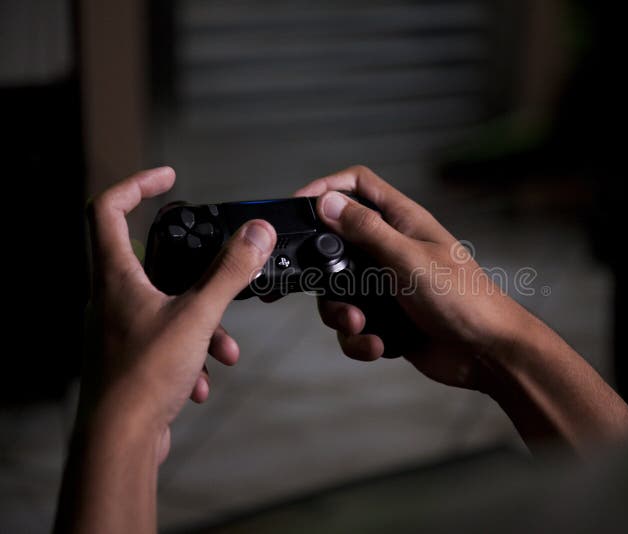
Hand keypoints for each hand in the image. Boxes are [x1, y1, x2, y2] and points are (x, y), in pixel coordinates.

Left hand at [82, 167, 275, 457]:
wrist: (119, 441)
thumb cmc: (143, 378)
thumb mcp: (198, 317)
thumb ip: (229, 272)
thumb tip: (256, 234)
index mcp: (115, 276)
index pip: (108, 209)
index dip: (137, 184)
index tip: (168, 178)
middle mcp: (110, 298)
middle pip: (150, 260)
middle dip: (194, 270)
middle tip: (219, 268)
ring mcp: (119, 329)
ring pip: (166, 305)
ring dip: (201, 321)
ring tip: (224, 348)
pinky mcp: (130, 357)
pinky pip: (166, 339)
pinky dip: (191, 351)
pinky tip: (203, 377)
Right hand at [297, 166, 627, 453]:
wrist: (487, 353)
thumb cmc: (463, 299)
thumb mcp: (408, 259)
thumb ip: (366, 230)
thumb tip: (327, 202)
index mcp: (402, 222)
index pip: (358, 186)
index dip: (327, 188)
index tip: (298, 206)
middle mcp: (392, 250)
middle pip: (336, 245)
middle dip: (325, 273)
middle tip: (327, 287)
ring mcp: (388, 286)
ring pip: (339, 292)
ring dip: (341, 314)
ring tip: (360, 325)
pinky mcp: (387, 319)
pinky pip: (354, 325)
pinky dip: (358, 339)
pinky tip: (377, 346)